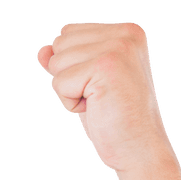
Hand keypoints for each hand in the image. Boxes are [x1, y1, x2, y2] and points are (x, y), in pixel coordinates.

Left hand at [37, 22, 171, 173]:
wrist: (137, 147)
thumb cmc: (112, 117)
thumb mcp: (85, 83)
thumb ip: (66, 61)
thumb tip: (42, 50)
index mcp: (126, 32)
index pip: (68, 33)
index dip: (72, 66)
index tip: (99, 84)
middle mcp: (125, 34)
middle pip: (60, 44)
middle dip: (68, 76)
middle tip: (99, 95)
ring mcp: (117, 48)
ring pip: (56, 63)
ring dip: (69, 91)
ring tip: (98, 101)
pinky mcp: (105, 66)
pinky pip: (59, 83)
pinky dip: (70, 103)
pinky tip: (96, 108)